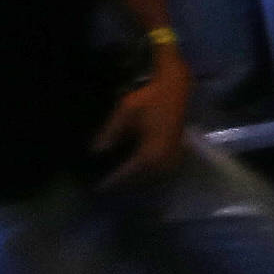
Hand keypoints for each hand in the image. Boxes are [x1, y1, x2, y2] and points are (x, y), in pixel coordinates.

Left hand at [89, 48, 192, 183]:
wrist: (177, 86)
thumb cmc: (151, 97)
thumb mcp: (125, 112)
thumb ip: (110, 132)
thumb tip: (96, 151)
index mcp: (150, 153)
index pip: (127, 173)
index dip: (111, 180)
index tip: (98, 187)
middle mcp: (163, 160)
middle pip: (139, 178)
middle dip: (124, 180)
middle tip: (107, 182)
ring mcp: (172, 156)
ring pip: (150, 174)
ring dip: (136, 176)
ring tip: (120, 175)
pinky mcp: (177, 150)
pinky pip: (159, 168)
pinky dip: (147, 170)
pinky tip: (138, 165)